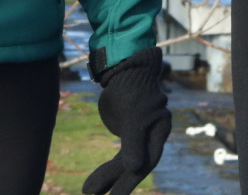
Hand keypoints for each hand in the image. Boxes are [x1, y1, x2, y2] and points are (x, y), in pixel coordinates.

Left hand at [85, 47, 168, 194]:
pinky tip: (97, 179)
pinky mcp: (128, 130)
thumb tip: (135, 168)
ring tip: (88, 190)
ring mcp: (140, 132)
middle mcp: (153, 134)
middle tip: (91, 194)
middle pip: (135, 164)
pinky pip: (121, 153)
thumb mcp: (132, 115)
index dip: (129, 181)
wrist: (124, 65)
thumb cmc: (131, 87)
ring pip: (125, 160)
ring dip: (108, 176)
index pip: (145, 162)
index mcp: (159, 130)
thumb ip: (134, 142)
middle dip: (115, 181)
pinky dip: (110, 166)